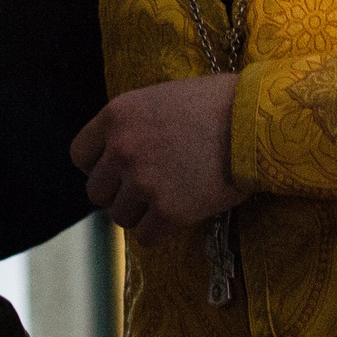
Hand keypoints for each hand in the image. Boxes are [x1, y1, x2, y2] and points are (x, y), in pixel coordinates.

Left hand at [71, 73, 247, 244]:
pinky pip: (146, 237)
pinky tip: (180, 215)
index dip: (100, 166)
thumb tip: (114, 158)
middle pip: (96, 192)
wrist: (256, 122)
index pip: (80, 156)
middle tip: (148, 188)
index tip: (120, 170)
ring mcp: (144, 181)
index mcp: (116, 116)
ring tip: (168, 198)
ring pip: (120, 217)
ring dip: (141, 213)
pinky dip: (161, 232)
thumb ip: (131, 127)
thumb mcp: (159, 99)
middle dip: (119, 193)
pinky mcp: (169, 211)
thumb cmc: (215, 104)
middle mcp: (122, 149)